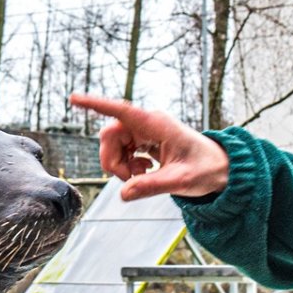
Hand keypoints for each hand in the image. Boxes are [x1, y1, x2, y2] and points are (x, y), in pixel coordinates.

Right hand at [68, 93, 229, 202]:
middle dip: (112, 160)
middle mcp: (147, 123)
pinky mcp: (143, 140)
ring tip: (142, 176)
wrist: (219, 168)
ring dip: (119, 165)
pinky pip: (121, 151)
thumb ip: (152, 187)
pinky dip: (126, 166)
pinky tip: (144, 172)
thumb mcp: (181, 181)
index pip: (121, 111)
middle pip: (110, 135)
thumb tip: (124, 193)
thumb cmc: (206, 169)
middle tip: (131, 179)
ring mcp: (144, 131)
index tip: (74, 99)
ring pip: (113, 145)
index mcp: (157, 124)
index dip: (96, 104)